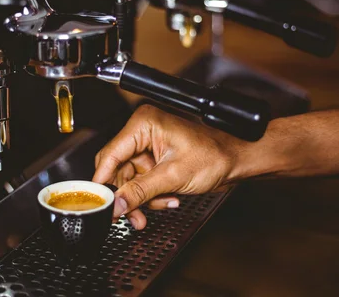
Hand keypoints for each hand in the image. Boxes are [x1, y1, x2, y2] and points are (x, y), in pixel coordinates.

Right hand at [93, 105, 246, 229]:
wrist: (237, 160)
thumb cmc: (214, 155)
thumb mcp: (172, 176)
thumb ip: (140, 191)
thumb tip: (116, 204)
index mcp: (143, 124)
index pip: (111, 154)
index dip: (104, 181)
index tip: (101, 203)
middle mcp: (143, 132)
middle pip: (118, 170)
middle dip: (128, 194)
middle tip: (130, 214)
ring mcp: (149, 146)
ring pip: (130, 180)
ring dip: (143, 198)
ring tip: (162, 204)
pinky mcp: (156, 159)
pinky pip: (143, 182)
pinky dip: (153, 195)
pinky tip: (169, 197)